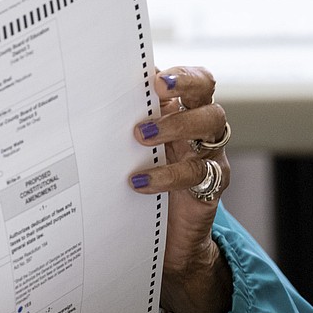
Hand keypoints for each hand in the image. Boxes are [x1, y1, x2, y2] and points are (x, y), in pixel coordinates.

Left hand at [129, 66, 232, 312]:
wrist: (170, 238)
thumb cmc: (150, 180)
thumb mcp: (139, 148)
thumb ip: (131, 120)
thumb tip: (101, 91)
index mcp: (188, 114)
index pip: (198, 82)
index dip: (183, 74)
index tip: (156, 74)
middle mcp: (204, 132)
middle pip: (208, 96)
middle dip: (186, 88)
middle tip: (156, 90)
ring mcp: (210, 159)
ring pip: (210, 129)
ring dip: (177, 126)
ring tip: (141, 135)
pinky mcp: (210, 189)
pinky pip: (198, 175)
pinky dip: (167, 176)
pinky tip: (139, 181)